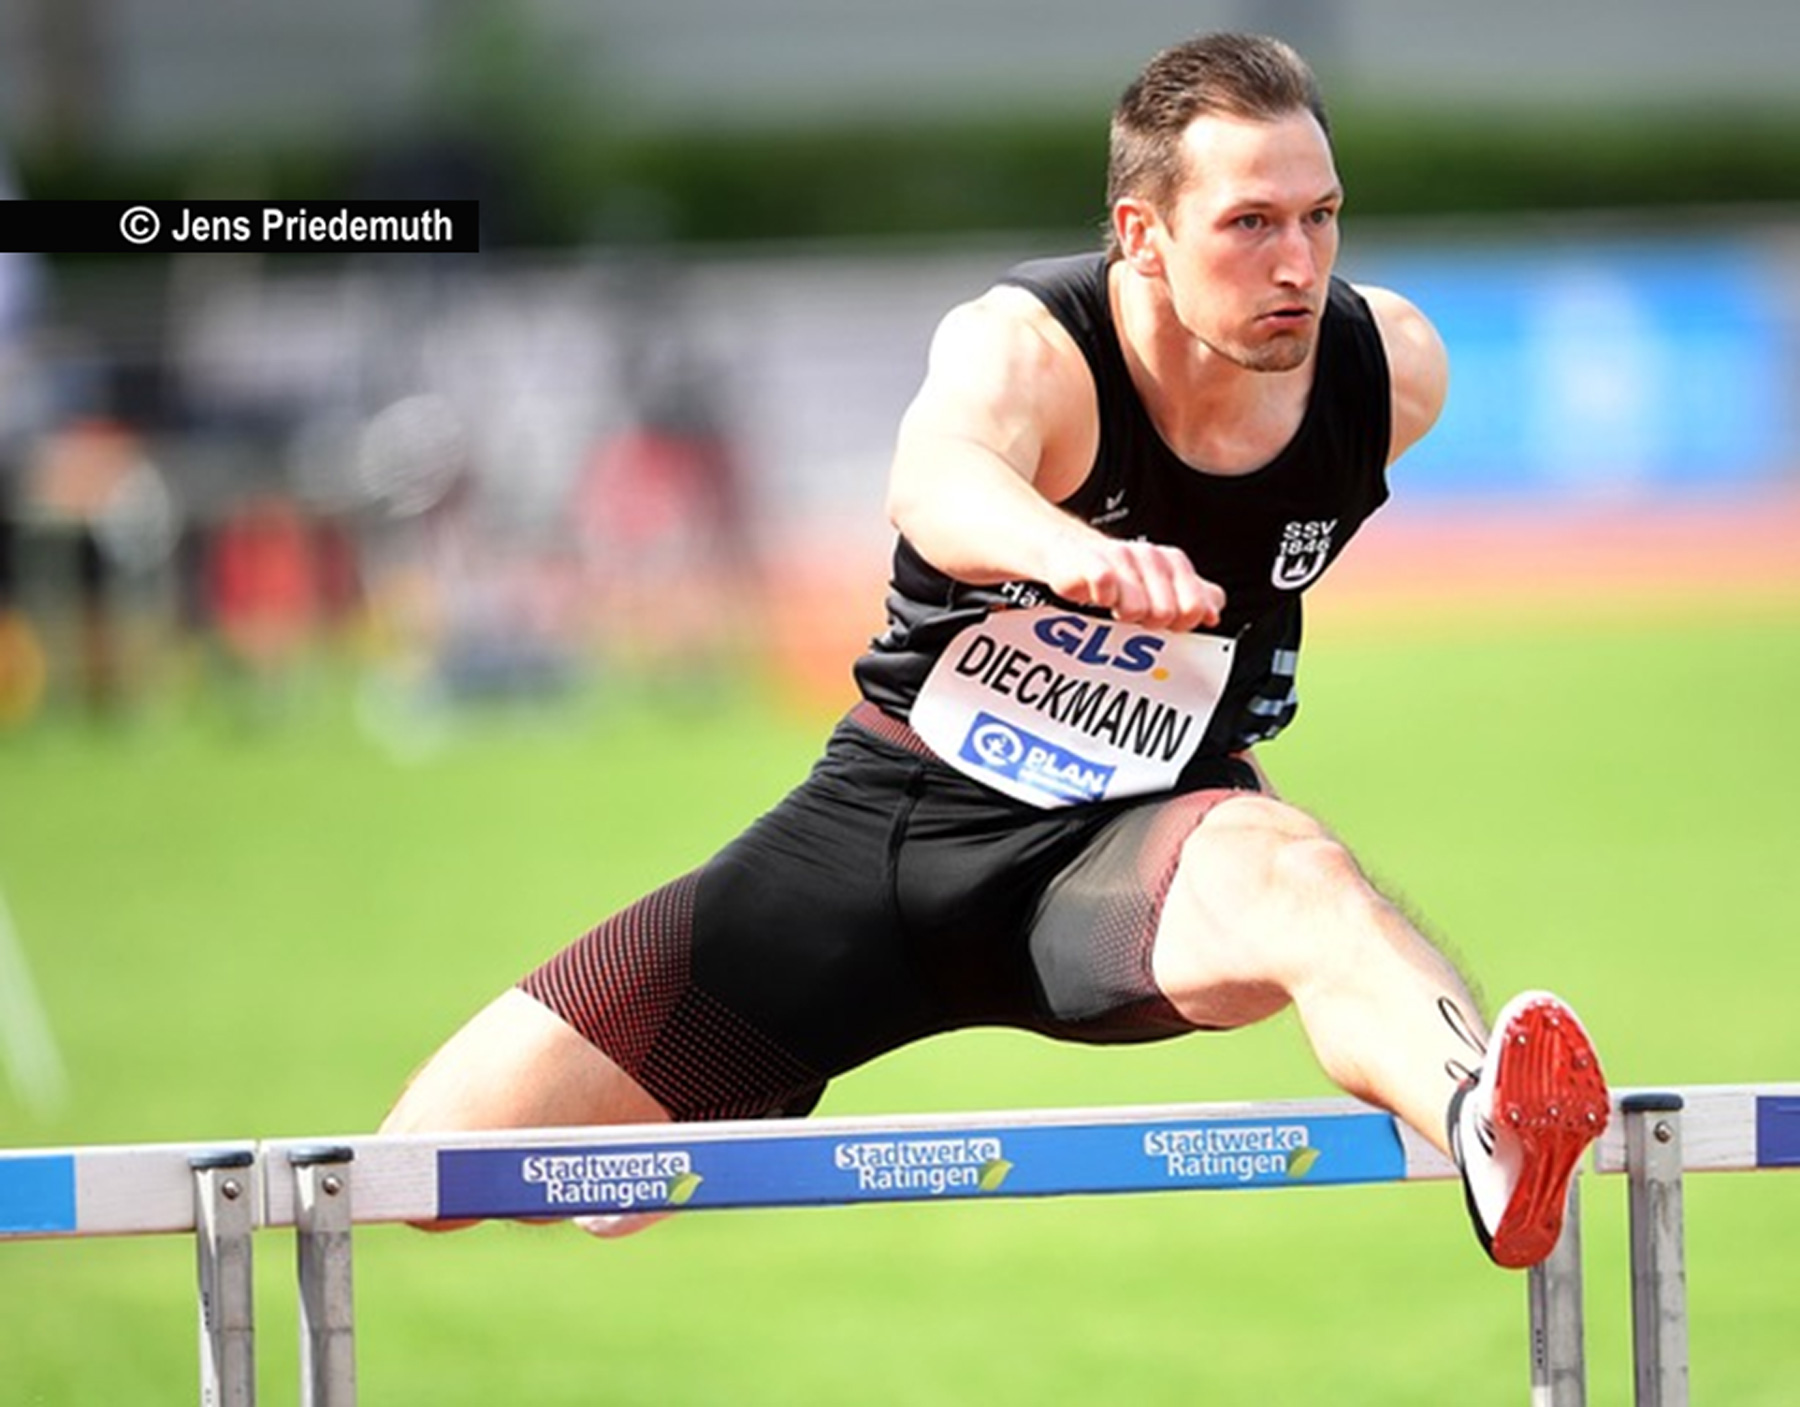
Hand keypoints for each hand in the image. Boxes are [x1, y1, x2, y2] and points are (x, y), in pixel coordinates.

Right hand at [1043, 534, 1224, 630]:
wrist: (1071, 554)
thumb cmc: (1118, 575)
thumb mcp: (1162, 585)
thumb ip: (1194, 599)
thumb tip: (1214, 612)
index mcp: (1173, 563)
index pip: (1194, 607)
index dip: (1181, 624)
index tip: (1165, 622)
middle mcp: (1150, 557)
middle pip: (1165, 615)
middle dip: (1148, 624)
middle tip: (1132, 615)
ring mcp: (1121, 557)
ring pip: (1135, 609)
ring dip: (1120, 617)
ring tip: (1112, 606)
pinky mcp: (1090, 561)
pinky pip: (1104, 589)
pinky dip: (1099, 600)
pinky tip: (1095, 597)